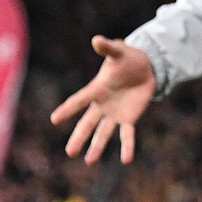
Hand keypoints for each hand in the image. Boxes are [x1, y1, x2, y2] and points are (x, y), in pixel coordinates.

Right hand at [50, 36, 155, 163]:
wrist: (146, 67)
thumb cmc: (127, 58)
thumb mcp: (119, 52)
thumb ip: (108, 48)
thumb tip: (98, 39)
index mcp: (96, 90)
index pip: (79, 100)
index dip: (68, 109)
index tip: (54, 119)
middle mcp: (102, 105)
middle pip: (88, 124)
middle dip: (79, 137)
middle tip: (69, 153)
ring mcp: (114, 114)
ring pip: (103, 133)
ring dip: (97, 147)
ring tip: (89, 162)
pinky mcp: (129, 118)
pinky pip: (127, 134)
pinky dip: (127, 146)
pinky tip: (126, 160)